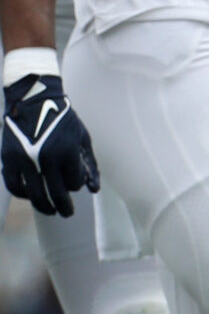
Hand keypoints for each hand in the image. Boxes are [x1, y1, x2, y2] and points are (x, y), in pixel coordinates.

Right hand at [2, 71, 95, 217]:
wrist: (33, 99)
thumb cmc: (63, 119)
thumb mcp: (83, 138)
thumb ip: (89, 164)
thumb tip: (94, 190)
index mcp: (67, 153)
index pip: (74, 184)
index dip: (76, 185)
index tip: (75, 182)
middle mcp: (46, 158)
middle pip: (57, 195)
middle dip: (65, 208)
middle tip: (67, 214)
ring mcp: (25, 160)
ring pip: (35, 195)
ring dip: (44, 207)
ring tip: (50, 211)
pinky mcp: (8, 159)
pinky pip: (14, 185)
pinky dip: (23, 194)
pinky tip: (30, 196)